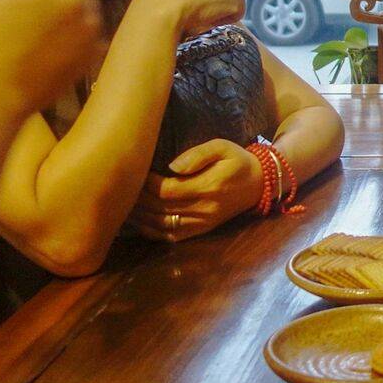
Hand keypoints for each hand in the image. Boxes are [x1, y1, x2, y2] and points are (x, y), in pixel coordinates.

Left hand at [128, 139, 263, 240]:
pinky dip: (150, 230)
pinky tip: (138, 221)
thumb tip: (171, 166)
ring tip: (124, 203)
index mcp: (209, 187)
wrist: (259, 184)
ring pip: (161, 225)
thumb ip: (197, 154)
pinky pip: (170, 236)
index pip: (167, 190)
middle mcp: (204, 209)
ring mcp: (202, 223)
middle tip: (123, 186)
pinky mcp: (201, 230)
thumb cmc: (238, 161)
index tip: (136, 171)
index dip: (147, 184)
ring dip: (140, 216)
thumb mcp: (222, 147)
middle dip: (138, 198)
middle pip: (160, 209)